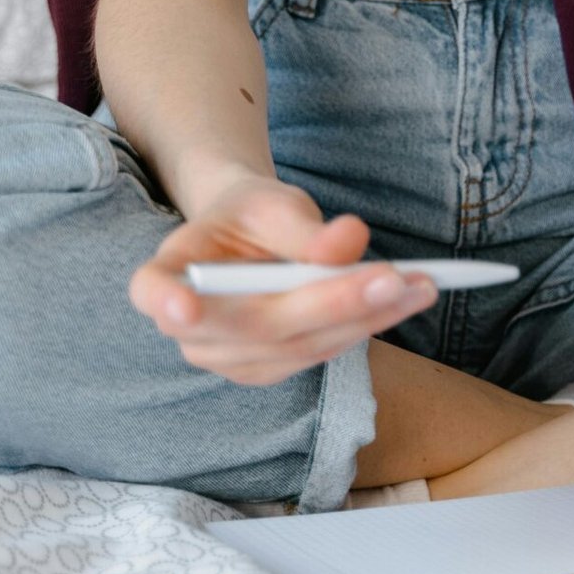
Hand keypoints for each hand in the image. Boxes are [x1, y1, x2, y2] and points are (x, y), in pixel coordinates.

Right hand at [128, 168, 436, 386]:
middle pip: (257, 324)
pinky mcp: (268, 370)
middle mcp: (191, 326)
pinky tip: (405, 299)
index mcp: (170, 271)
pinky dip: (365, 325)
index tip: (184, 305)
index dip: (165, 301)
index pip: (152, 291)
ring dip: (365, 318)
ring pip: (299, 345)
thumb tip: (348, 242)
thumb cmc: (252, 215)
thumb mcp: (272, 203)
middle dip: (331, 303)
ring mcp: (227, 359)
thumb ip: (303, 228)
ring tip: (421, 286)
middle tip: (393, 278)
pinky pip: (319, 352)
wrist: (250, 237)